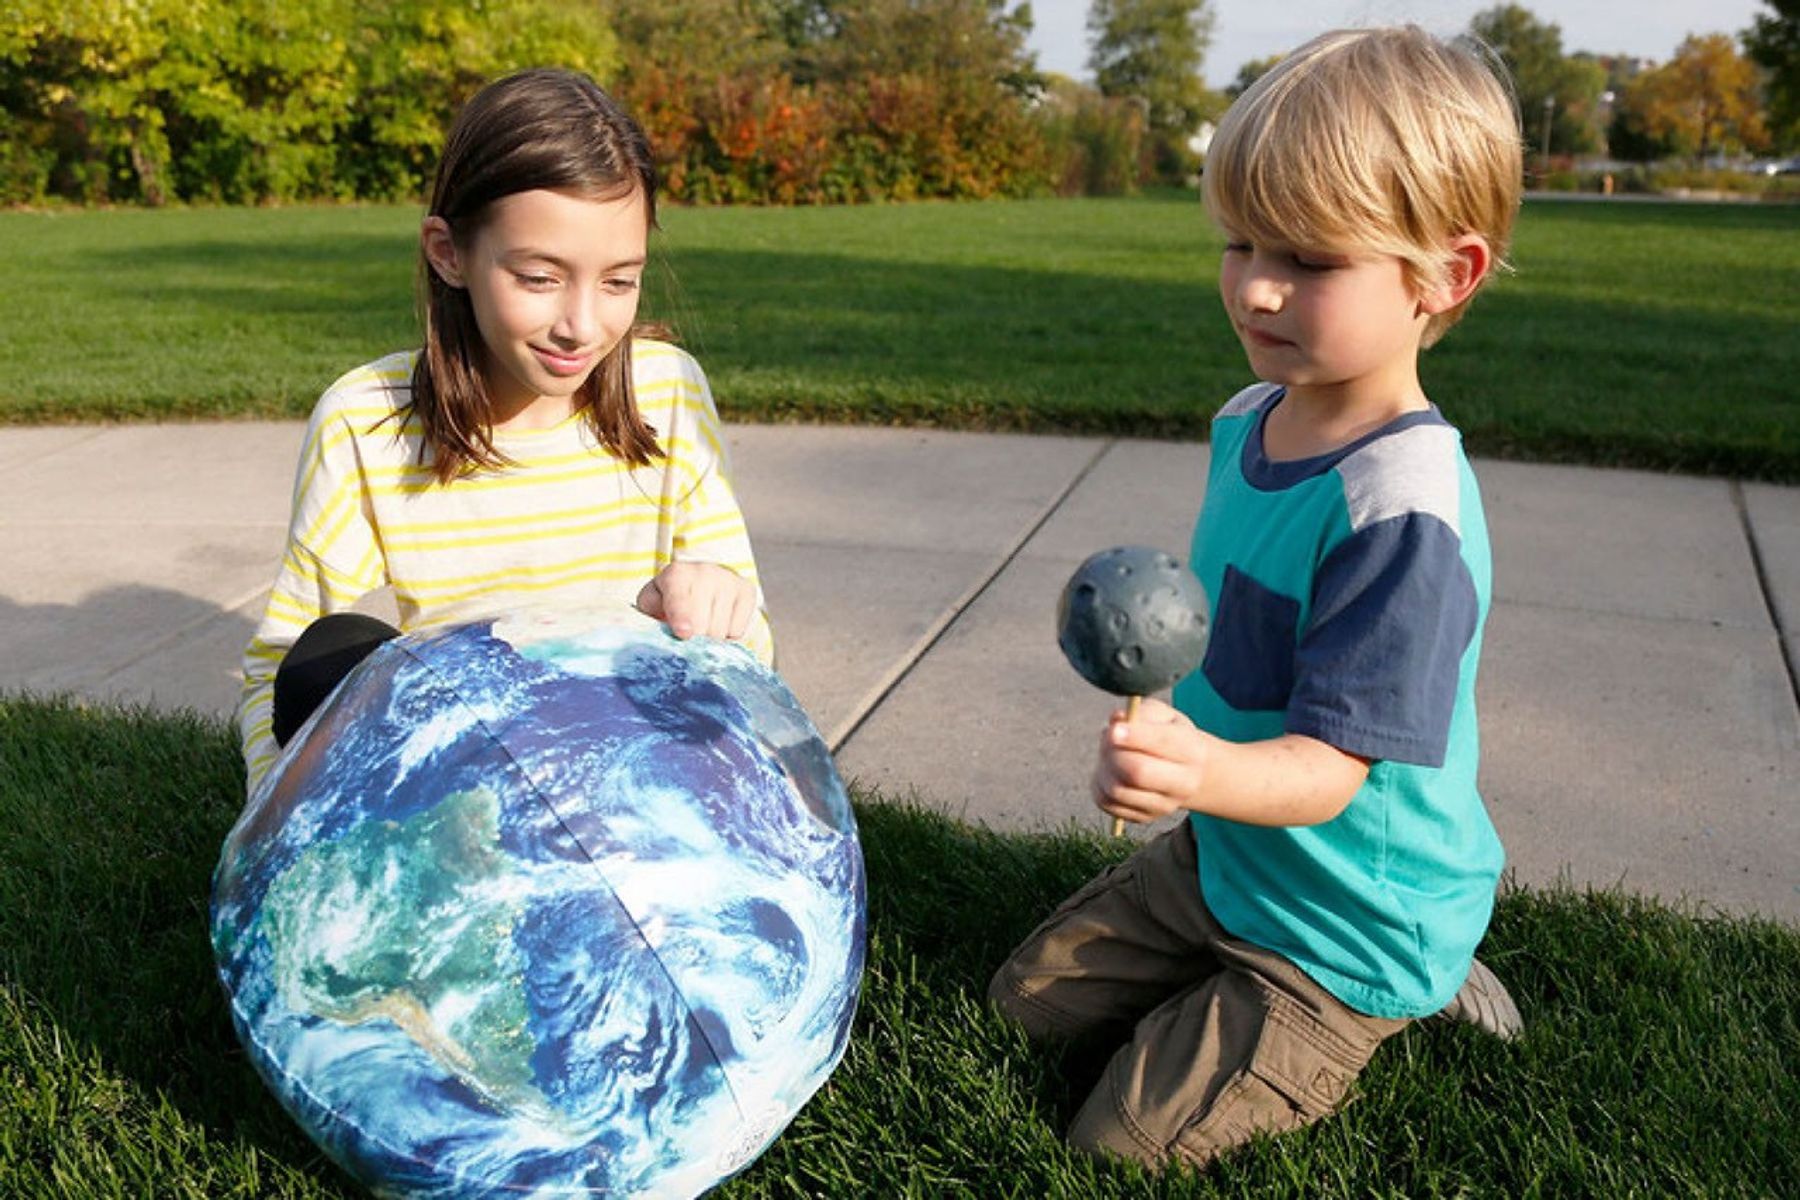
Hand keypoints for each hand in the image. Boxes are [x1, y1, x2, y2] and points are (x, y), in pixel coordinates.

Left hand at [636, 562, 757, 641]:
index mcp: (676, 575)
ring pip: (721, 632)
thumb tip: (664, 635)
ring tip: (701, 626)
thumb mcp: (651, 604)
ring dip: (709, 640)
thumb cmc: (670, 598)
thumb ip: (650, 618)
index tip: (683, 633)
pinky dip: (726, 636)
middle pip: (703, 626)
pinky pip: (737, 631)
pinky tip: (717, 623)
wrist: (700, 578)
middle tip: (686, 637)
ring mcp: (729, 581)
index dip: (681, 618)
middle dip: (694, 640)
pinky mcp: (747, 591)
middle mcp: (705, 572)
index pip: (681, 600)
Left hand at [1092, 697, 1211, 826]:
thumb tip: (1116, 719)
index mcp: (1192, 751)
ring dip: (1103, 767)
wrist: (1189, 772)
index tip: (1114, 729)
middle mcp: (1183, 784)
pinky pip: (1107, 802)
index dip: (1134, 735)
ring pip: (1117, 789)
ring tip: (1108, 752)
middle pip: (1138, 772)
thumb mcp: (1164, 716)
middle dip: (1113, 752)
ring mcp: (1164, 805)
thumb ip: (1142, 713)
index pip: (1162, 743)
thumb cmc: (1170, 735)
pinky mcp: (1144, 817)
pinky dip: (1099, 783)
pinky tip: (1109, 770)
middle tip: (1107, 737)